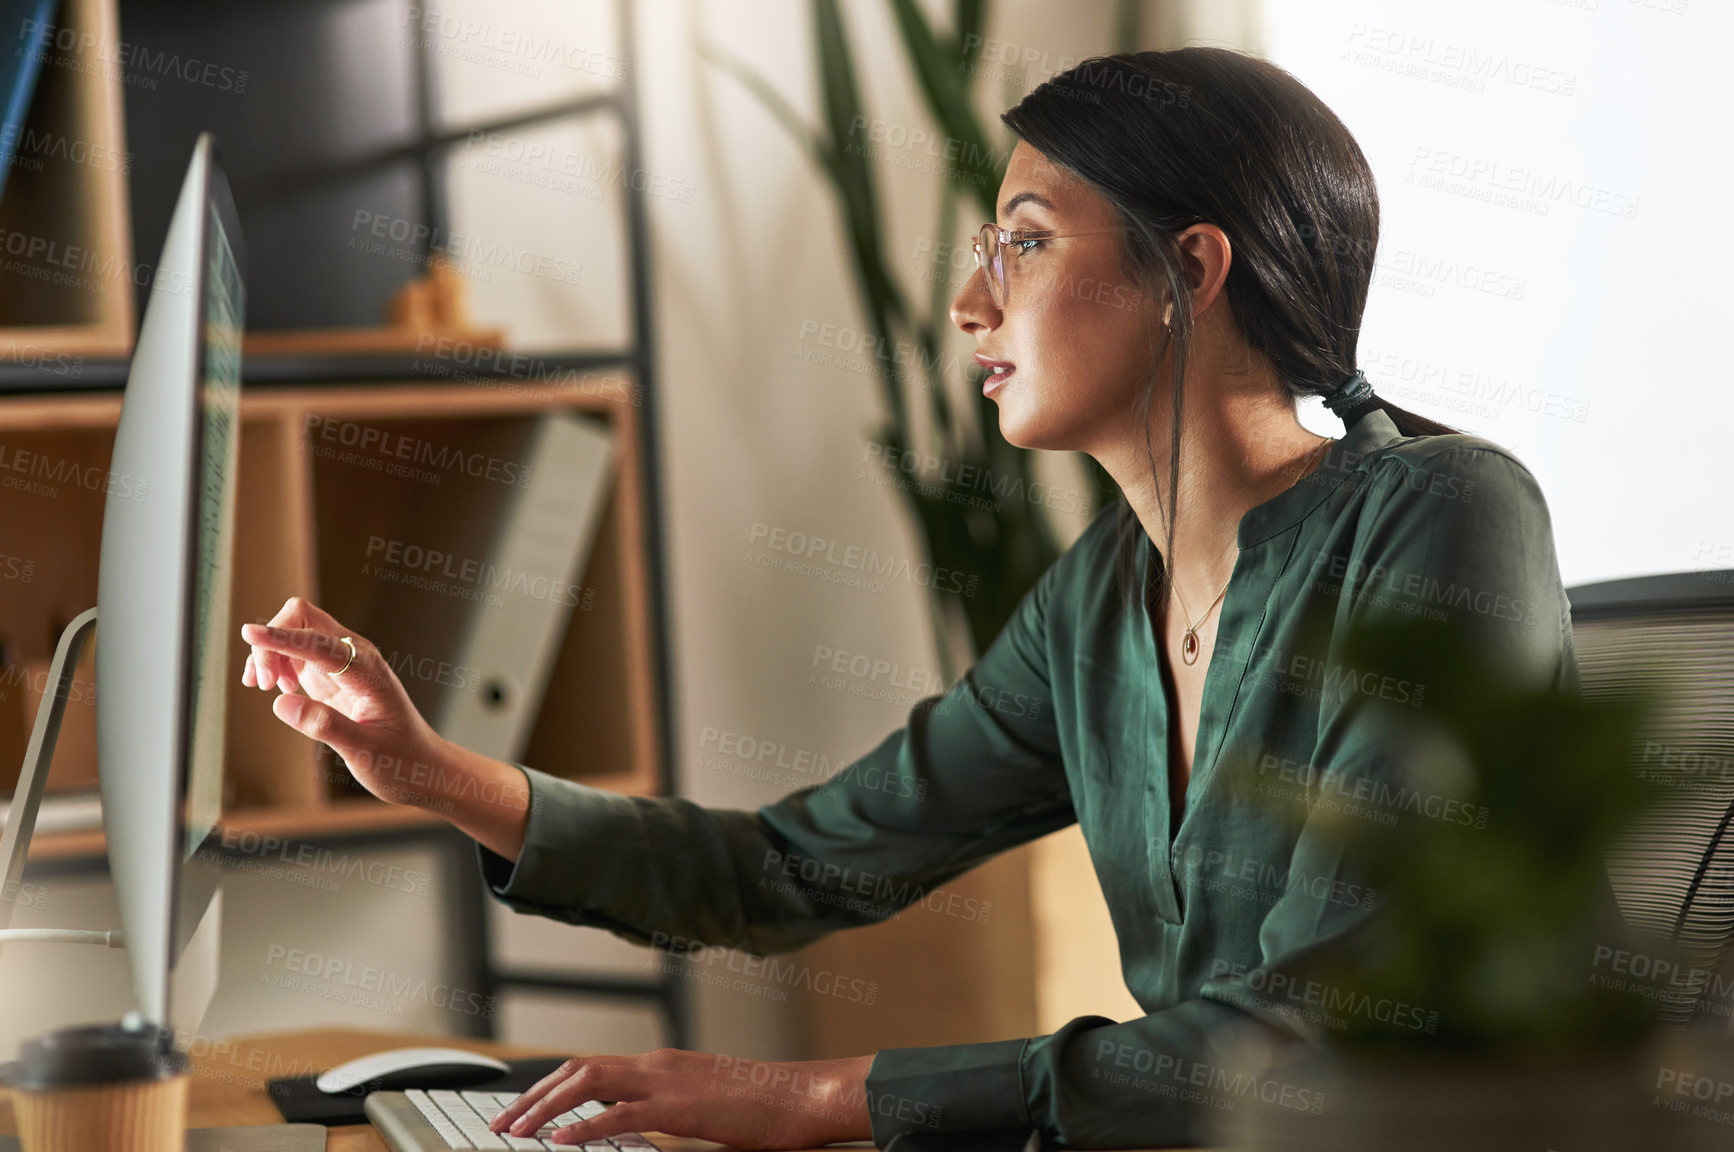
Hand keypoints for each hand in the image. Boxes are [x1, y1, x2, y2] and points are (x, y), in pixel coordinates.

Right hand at [239, 596, 444, 806]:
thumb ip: (326, 726)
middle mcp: (356, 656)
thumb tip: (281, 702)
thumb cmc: (400, 760)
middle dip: (274, 641)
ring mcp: (343, 660)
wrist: (420, 764)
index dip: (282, 638)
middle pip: (304, 617)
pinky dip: (278, 660)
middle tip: (263, 685)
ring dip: (272, 651)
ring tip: (264, 687)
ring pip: (297, 629)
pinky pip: (298, 649)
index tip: (249, 633)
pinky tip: (276, 686)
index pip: (318, 644)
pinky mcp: (332, 672)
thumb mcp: (366, 752)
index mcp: (368, 672)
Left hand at [487, 1048, 875, 1148]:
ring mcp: (667, 1081)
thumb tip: (634, 1127)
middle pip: (577, 1068)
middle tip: (502, 1122)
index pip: (590, 1066)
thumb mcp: (703, 1104)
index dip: (550, 1087)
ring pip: (588, 1081)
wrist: (800, 1097)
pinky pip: (621, 1113)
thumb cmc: (761, 1107)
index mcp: (661, 1064)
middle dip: (533, 1095)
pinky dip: (585, 1125)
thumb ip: (665, 1109)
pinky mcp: (680, 1106)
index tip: (521, 1110)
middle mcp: (657, 1063)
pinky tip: (562, 1140)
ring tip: (518, 1131)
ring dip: (546, 1107)